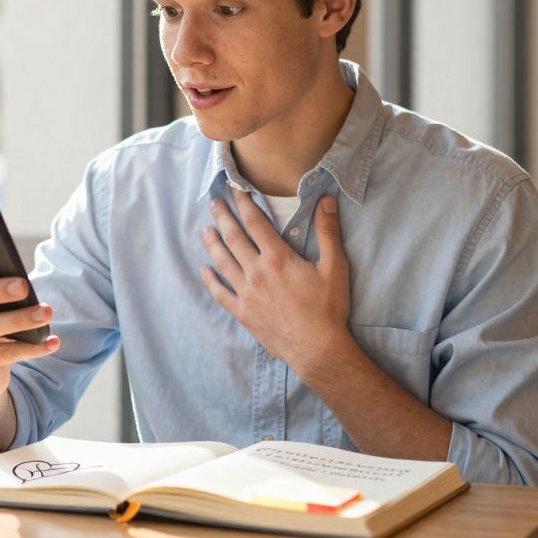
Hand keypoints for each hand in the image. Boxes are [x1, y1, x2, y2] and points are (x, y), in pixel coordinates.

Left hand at [199, 193, 350, 370]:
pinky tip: (203, 271)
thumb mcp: (334, 267)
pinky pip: (219, 293)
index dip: (244, 202)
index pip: (255, 222)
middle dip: (222, 217)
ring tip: (205, 230)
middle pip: (233, 237)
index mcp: (277, 257)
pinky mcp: (242, 311)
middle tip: (214, 203)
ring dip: (212, 244)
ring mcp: (246, 292)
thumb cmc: (328, 308)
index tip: (235, 189)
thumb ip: (328, 232)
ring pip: (222, 262)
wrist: (317, 348)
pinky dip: (209, 281)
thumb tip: (327, 200)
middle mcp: (256, 271)